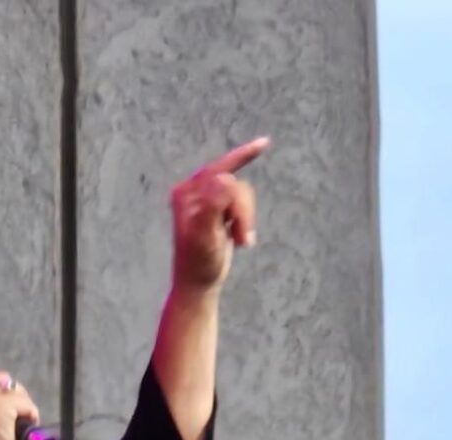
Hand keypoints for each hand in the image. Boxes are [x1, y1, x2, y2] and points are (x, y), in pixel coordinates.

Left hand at [170, 137, 268, 295]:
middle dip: (242, 210)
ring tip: (240, 241)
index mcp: (186, 193)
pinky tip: (240, 238)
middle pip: (234, 184)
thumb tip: (225, 180)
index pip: (219, 171)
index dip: (242, 155)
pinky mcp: (217, 210)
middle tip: (242, 238)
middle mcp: (193, 192)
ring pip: (241, 194)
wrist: (197, 285)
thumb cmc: (199, 263)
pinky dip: (245, 220)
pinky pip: (241, 203)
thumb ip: (212, 206)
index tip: (264, 143)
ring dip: (245, 218)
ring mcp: (206, 200)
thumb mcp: (205, 236)